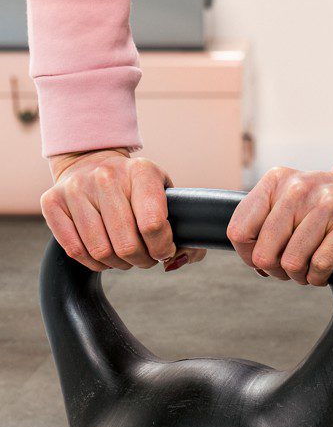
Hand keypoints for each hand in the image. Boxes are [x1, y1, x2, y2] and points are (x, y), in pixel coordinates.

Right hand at [41, 148, 205, 272]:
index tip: (164, 249)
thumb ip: (186, 227)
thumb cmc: (136, 187)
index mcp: (141, 171)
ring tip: (126, 256)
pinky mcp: (52, 202)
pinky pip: (75, 251)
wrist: (92, 162)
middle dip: (143, 260)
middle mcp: (106, 176)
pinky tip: (104, 254)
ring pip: (101, 252)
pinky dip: (94, 262)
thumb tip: (177, 260)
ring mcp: (75, 188)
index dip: (162, 247)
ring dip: (119, 264)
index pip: (153, 225)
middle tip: (146, 257)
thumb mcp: (165, 194)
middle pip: (127, 245)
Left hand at [227, 167, 332, 285]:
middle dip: (275, 270)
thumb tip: (250, 257)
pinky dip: (319, 278)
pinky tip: (325, 272)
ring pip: (292, 262)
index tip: (265, 259)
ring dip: (299, 276)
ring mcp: (328, 202)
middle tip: (291, 268)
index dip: (248, 255)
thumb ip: (263, 221)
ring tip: (309, 269)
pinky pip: (321, 265)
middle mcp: (299, 187)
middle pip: (264, 253)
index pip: (239, 230)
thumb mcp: (290, 200)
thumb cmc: (328, 207)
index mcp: (277, 180)